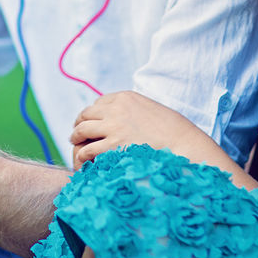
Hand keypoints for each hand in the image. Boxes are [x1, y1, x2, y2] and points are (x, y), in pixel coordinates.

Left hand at [70, 91, 212, 169]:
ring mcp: (114, 127)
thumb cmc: (172, 130)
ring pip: (82, 130)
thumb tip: (121, 119)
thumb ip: (133, 110)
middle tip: (76, 132)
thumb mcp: (150, 109)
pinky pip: (88, 149)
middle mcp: (116, 109)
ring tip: (74, 143)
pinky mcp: (113, 146)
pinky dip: (82, 154)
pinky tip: (82, 159)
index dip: (92, 113)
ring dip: (75, 137)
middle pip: (86, 114)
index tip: (90, 120)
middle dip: (79, 123)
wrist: (182, 143)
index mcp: (126, 97)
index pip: (99, 102)